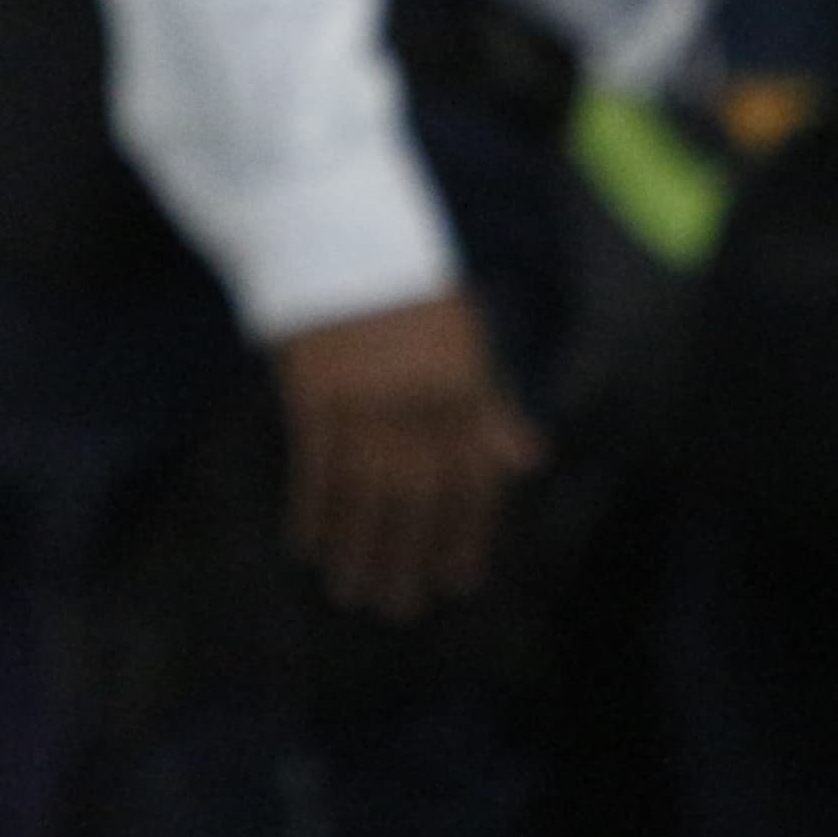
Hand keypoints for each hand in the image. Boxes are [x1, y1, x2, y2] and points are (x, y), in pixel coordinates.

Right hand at [274, 290, 541, 621]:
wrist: (333, 228)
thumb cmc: (404, 283)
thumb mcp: (465, 336)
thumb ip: (492, 402)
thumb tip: (526, 461)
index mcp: (464, 386)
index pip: (472, 481)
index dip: (465, 536)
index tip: (454, 582)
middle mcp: (420, 402)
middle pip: (417, 500)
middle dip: (407, 560)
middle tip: (395, 607)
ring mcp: (365, 400)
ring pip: (367, 495)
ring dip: (360, 550)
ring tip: (352, 592)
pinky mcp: (314, 394)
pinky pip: (317, 468)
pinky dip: (314, 511)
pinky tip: (310, 544)